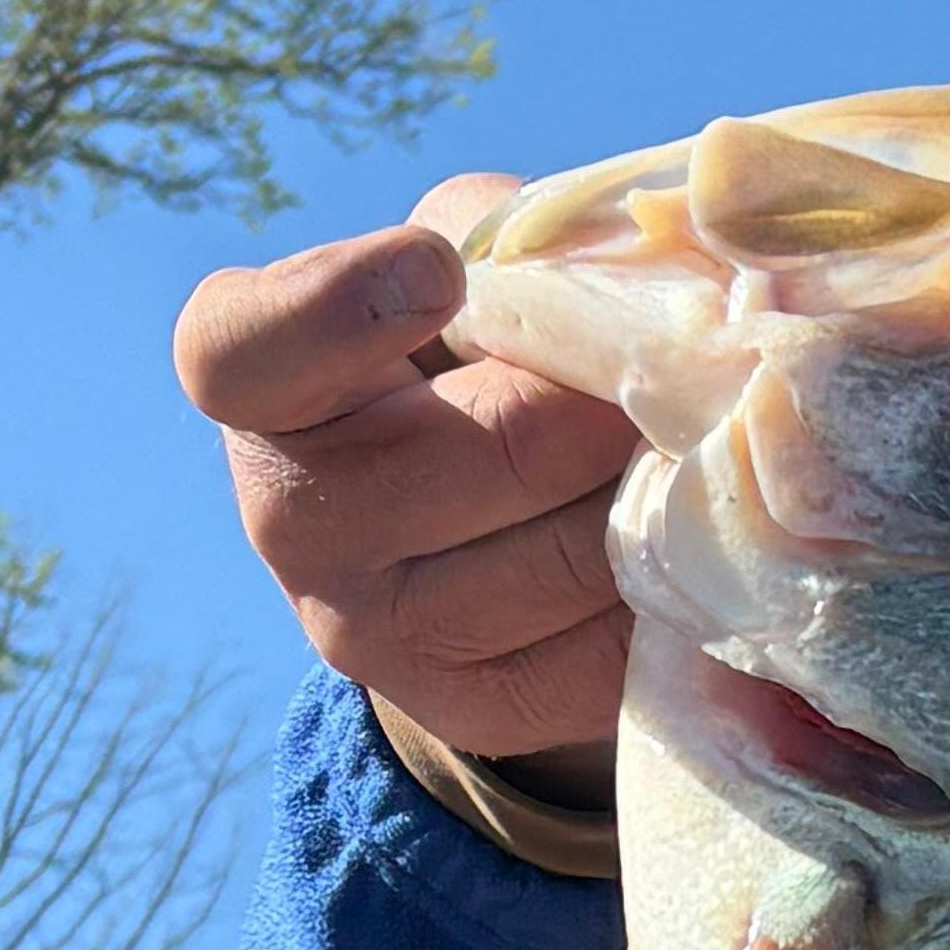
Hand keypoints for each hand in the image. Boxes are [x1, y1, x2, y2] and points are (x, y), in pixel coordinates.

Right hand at [172, 173, 636, 782]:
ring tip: (702, 451)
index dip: (340, 308)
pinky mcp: (478, 709)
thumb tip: (653, 295)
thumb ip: (519, 241)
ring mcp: (376, 635)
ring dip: (672, 494)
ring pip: (583, 553)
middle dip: (624, 401)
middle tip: (686, 371)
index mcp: (260, 383)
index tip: (435, 273)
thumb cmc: (474, 352)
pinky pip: (620, 645)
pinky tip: (696, 544)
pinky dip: (684, 586)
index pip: (247, 352)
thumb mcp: (472, 260)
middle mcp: (291, 518)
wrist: (474, 529)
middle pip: (507, 449)